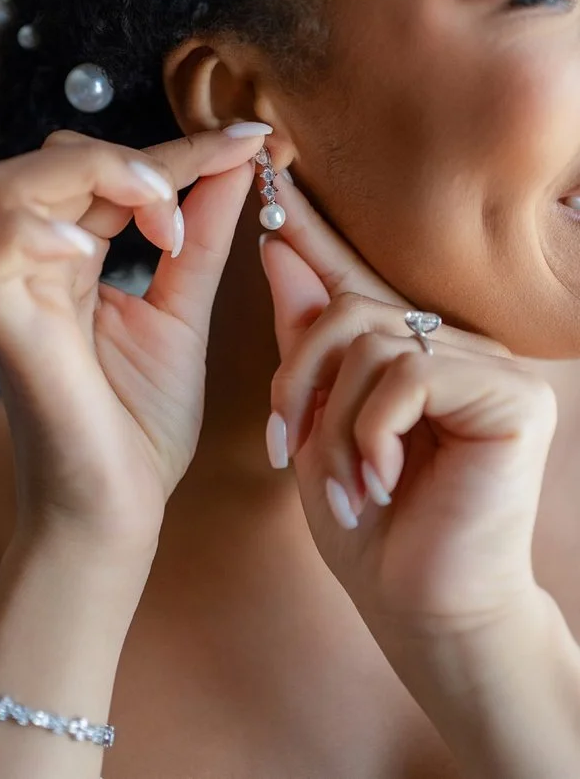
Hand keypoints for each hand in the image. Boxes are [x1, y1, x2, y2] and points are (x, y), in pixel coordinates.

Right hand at [0, 124, 272, 548]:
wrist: (118, 514)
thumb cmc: (139, 429)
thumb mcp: (183, 313)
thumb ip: (203, 237)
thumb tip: (238, 162)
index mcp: (69, 261)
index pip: (103, 172)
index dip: (176, 147)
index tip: (251, 139)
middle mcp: (32, 270)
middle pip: (42, 161)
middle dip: (122, 155)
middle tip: (185, 200)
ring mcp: (12, 298)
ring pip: (7, 187)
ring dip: (89, 176)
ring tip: (158, 215)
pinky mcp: (4, 334)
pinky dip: (31, 235)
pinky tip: (88, 246)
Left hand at [259, 166, 556, 636]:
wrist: (420, 605)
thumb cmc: (367, 522)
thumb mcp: (315, 420)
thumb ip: (302, 338)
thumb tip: (278, 247)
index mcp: (409, 346)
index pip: (352, 274)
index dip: (309, 231)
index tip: (268, 177)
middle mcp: (457, 344)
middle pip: (347, 307)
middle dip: (298, 377)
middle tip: (287, 447)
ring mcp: (493, 365)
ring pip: (370, 341)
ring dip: (332, 419)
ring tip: (339, 481)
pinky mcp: (515, 396)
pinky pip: (407, 375)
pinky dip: (371, 432)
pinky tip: (379, 479)